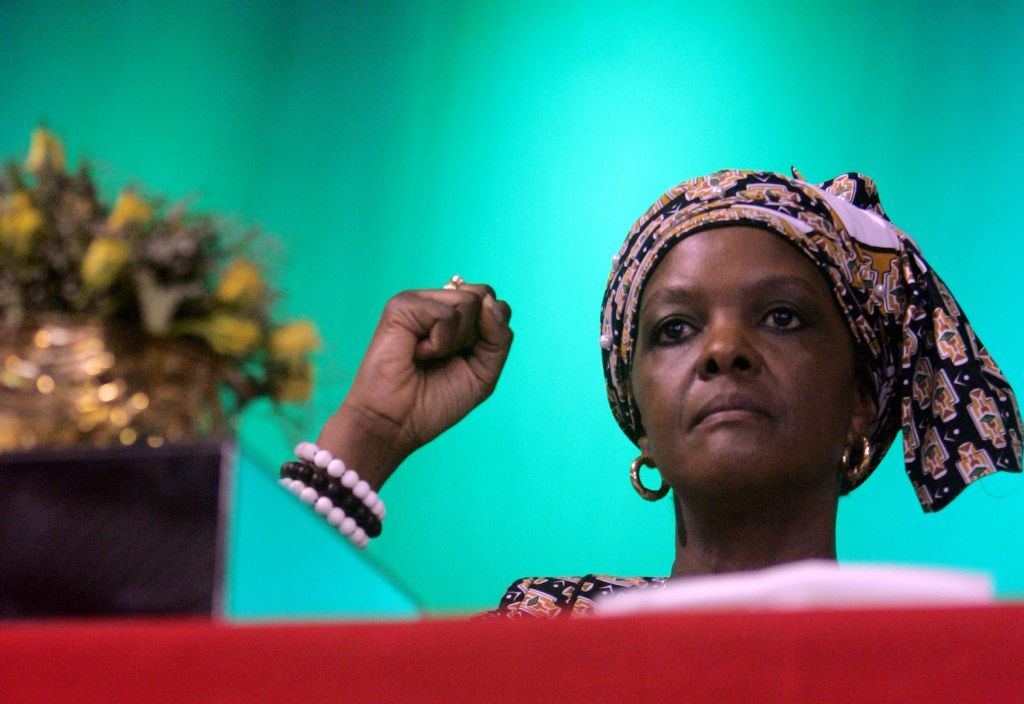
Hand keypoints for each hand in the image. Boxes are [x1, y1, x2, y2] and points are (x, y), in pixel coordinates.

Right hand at [318, 282, 512, 488]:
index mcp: (455, 315)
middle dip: (476, 336)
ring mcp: (419, 301)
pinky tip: (416, 353)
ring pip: (469, 302)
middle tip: (444, 357)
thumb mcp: (484, 371)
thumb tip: (490, 300)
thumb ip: (499, 336)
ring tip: (427, 356)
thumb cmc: (434, 401)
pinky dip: (438, 343)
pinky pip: (446, 315)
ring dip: (455, 341)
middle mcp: (437, 302)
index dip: (492, 334)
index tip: (463, 358)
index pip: (496, 304)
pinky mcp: (401, 305)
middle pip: (485, 296)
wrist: (396, 424)